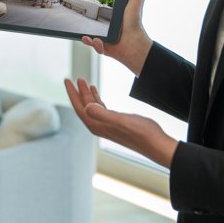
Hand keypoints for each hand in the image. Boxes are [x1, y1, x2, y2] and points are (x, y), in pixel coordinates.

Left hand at [63, 77, 177, 167]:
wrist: (156, 144)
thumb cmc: (141, 133)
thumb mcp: (121, 120)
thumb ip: (102, 114)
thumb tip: (86, 107)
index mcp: (97, 125)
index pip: (79, 107)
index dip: (72, 93)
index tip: (66, 80)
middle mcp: (99, 126)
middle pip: (83, 106)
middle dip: (78, 92)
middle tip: (74, 78)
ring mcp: (107, 125)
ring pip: (91, 107)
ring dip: (87, 94)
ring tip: (84, 82)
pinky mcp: (116, 123)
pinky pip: (100, 109)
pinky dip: (97, 99)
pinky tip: (96, 92)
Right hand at [80, 0, 152, 75]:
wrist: (134, 45)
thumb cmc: (135, 24)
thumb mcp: (136, 2)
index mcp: (114, 17)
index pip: (102, 10)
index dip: (95, 6)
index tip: (89, 1)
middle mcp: (109, 27)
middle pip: (92, 23)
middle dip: (86, 22)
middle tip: (82, 18)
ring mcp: (105, 37)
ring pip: (90, 35)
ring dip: (88, 36)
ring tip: (88, 34)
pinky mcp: (103, 47)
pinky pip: (93, 45)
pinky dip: (92, 43)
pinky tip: (94, 40)